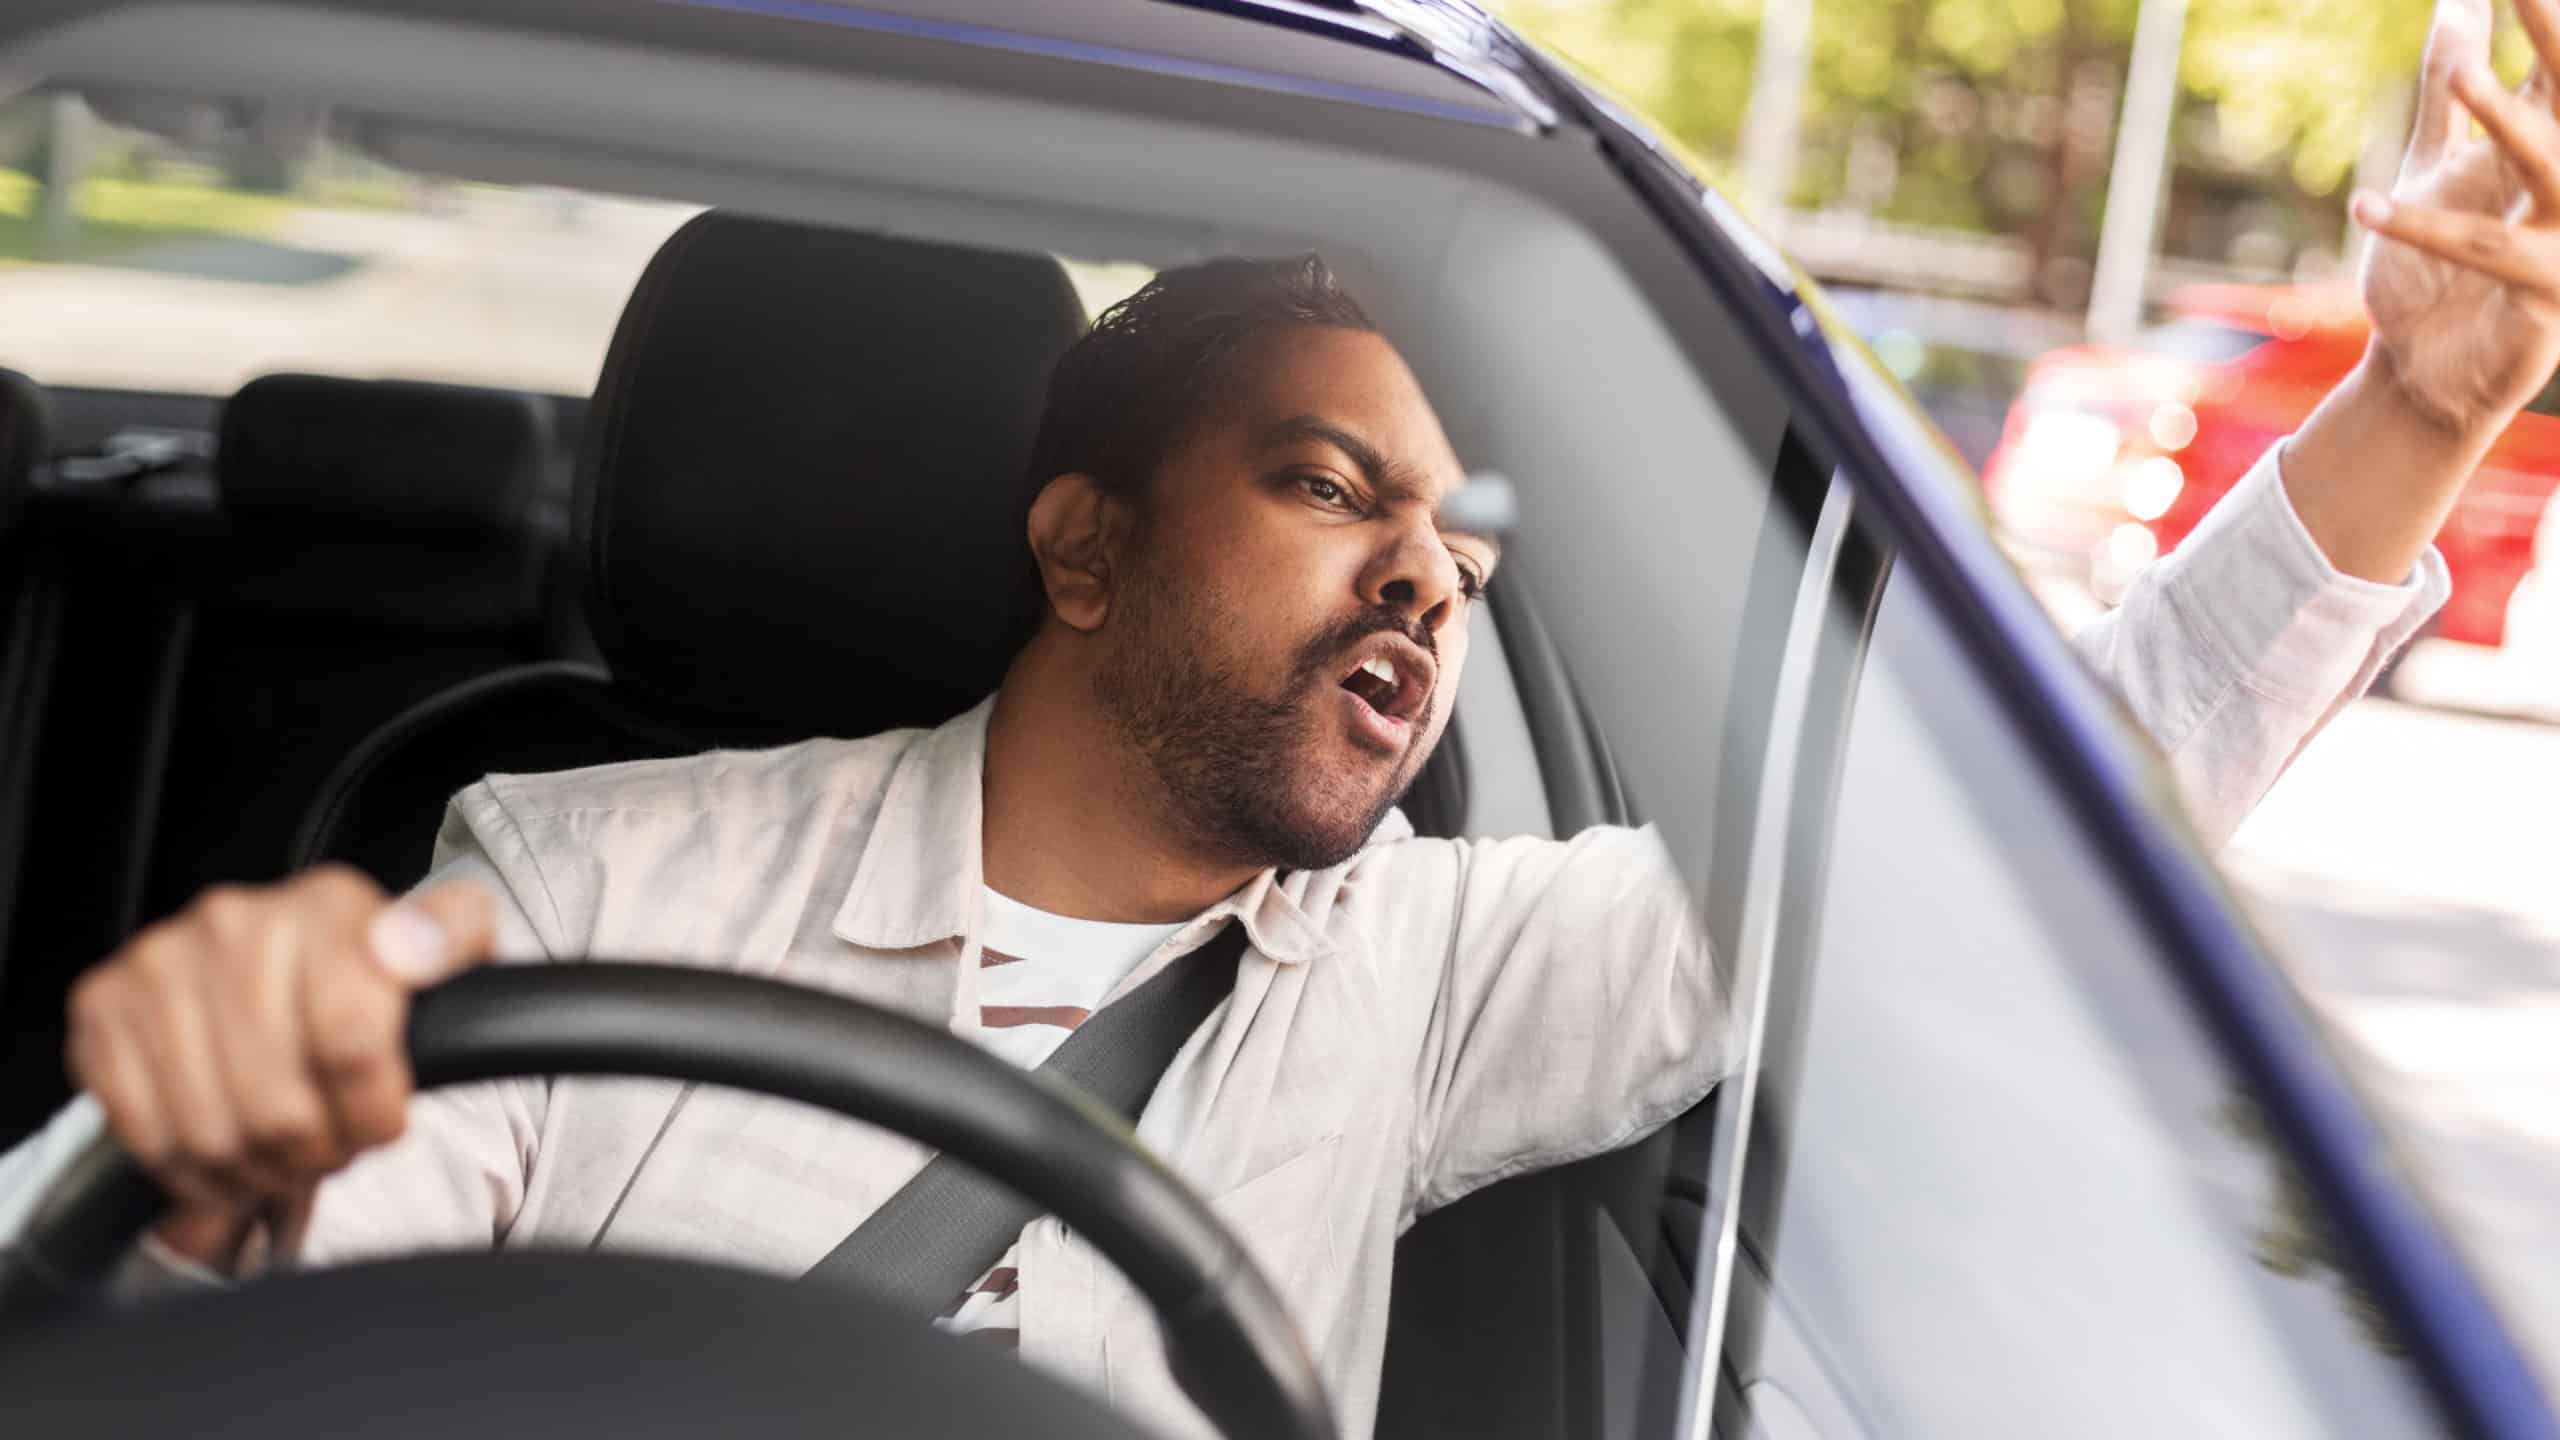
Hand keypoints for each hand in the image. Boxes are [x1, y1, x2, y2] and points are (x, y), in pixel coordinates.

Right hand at [63, 868, 495, 1266]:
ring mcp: (159, 961)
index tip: (382, 1125)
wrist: (284, 971)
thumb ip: (451, 939)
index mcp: (326, 903)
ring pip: (211, 1131)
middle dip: (315, 1151)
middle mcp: (234, 920)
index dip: (373, 1112)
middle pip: (278, 1102)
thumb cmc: (367, 978)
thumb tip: (406, 946)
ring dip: (256, 1171)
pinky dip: (192, 1171)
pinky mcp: (101, 1005)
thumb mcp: (447, 951)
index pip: (352, 1040)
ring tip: (284, 1157)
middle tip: (329, 1148)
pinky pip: (146, 1131)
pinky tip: (229, 1157)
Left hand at [2356, 0, 2559, 434]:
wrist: (2428, 374)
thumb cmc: (2436, 267)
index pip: (2557, 69)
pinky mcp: (2546, 292)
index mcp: (2551, 145)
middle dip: (2553, 43)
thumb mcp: (2437, 162)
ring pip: (2548, 166)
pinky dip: (2419, 226)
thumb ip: (2451, 81)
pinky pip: (2481, 250)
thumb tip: (2457, 0)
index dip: (2546, 22)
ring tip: (2460, 80)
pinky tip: (2364, 204)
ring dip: (2503, 121)